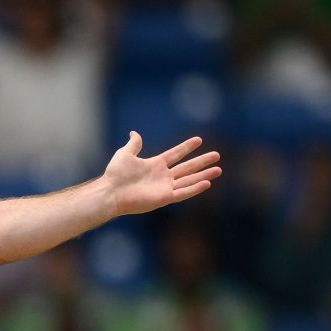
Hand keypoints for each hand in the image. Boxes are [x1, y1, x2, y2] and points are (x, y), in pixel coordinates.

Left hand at [100, 132, 220, 216]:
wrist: (111, 192)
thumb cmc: (116, 175)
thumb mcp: (125, 154)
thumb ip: (134, 144)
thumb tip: (134, 133)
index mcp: (154, 165)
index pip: (175, 154)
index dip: (186, 147)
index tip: (199, 139)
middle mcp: (162, 177)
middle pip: (187, 167)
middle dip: (202, 161)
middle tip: (217, 155)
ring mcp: (164, 188)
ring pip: (189, 180)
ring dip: (204, 175)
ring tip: (219, 170)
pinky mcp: (164, 198)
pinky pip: (183, 193)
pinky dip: (195, 188)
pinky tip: (207, 183)